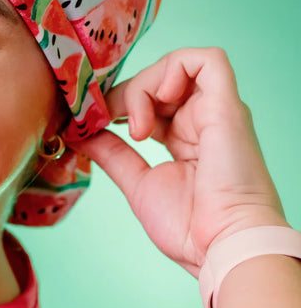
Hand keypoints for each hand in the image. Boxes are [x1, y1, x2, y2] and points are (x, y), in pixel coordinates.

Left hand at [73, 48, 287, 276]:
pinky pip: (210, 59)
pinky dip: (176, 68)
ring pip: (176, 64)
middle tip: (109, 122)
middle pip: (158, 77)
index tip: (95, 121)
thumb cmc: (189, 227)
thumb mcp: (137, 182)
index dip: (118, 100)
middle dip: (125, 93)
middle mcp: (202, 118)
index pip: (149, 97)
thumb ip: (111, 153)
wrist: (219, 248)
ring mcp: (216, 110)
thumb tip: (79, 133)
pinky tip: (161, 98)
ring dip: (145, 85)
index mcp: (185, 136)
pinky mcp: (227, 106)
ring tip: (137, 126)